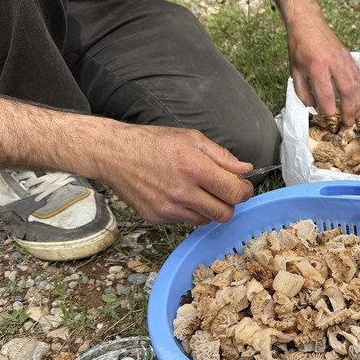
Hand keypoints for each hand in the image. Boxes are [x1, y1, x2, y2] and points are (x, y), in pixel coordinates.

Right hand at [102, 125, 253, 224]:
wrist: (114, 153)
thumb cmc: (153, 142)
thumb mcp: (192, 139)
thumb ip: (222, 156)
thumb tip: (245, 170)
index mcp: (194, 168)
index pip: (235, 193)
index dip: (245, 191)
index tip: (244, 187)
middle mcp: (182, 192)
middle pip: (224, 213)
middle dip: (230, 204)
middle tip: (225, 192)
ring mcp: (168, 208)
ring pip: (206, 220)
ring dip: (210, 209)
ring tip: (199, 191)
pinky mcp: (157, 217)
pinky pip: (185, 221)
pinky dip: (189, 211)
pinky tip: (179, 195)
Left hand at [287, 17, 359, 125]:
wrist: (308, 23)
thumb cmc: (299, 46)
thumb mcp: (294, 70)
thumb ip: (302, 91)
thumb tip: (312, 106)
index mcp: (317, 66)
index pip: (326, 92)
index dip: (329, 106)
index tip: (330, 115)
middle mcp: (333, 62)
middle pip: (346, 89)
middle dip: (349, 109)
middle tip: (348, 122)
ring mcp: (343, 58)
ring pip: (355, 84)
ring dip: (357, 102)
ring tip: (355, 115)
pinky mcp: (349, 56)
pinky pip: (357, 76)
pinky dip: (359, 89)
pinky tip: (358, 99)